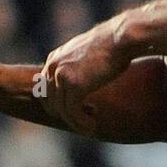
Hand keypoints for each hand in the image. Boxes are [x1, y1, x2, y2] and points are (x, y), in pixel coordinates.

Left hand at [38, 17, 133, 131]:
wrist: (121, 38)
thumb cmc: (114, 44)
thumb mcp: (88, 53)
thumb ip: (79, 65)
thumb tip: (86, 76)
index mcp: (54, 59)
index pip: (45, 89)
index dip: (59, 103)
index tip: (76, 111)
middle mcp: (53, 67)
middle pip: (50, 101)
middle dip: (66, 115)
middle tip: (83, 121)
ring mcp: (62, 76)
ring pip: (62, 110)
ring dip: (75, 122)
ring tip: (89, 128)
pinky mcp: (74, 86)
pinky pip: (72, 112)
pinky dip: (81, 122)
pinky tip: (92, 125)